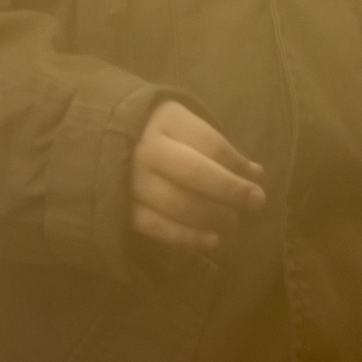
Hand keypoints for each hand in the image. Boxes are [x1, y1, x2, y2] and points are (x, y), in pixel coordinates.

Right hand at [127, 98, 265, 251]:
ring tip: (232, 221)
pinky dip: (186, 237)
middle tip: (256, 202)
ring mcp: (131, 180)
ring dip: (211, 216)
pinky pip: (157, 227)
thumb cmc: (158, 132)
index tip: (257, 178)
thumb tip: (255, 174)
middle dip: (230, 190)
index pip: (210, 145)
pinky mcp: (122, 207)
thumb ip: (217, 147)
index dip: (237, 164)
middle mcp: (146, 149)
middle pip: (195, 173)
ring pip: (178, 204)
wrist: (104, 137)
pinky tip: (211, 240)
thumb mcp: (184, 125)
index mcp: (165, 120)